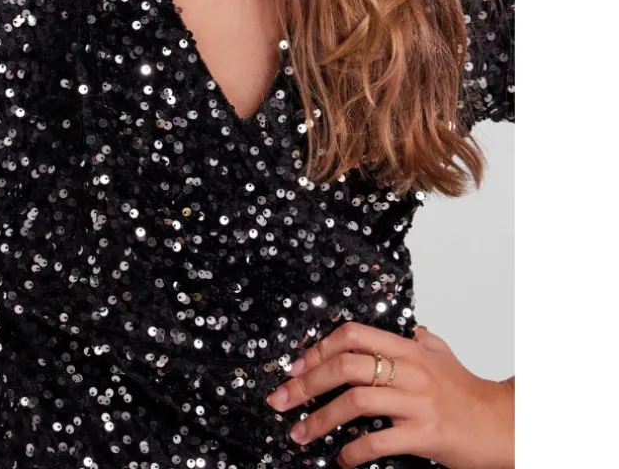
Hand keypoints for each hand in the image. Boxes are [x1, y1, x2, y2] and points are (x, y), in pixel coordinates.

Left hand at [265, 323, 513, 468]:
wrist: (505, 425)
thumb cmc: (469, 392)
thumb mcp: (440, 354)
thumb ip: (416, 340)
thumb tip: (404, 329)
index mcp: (407, 348)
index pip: (352, 335)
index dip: (318, 349)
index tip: (294, 368)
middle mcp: (409, 370)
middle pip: (345, 366)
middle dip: (305, 384)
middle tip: (280, 400)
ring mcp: (417, 402)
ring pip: (355, 402)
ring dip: (319, 419)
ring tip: (298, 433)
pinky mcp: (426, 434)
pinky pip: (379, 440)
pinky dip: (353, 451)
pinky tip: (341, 459)